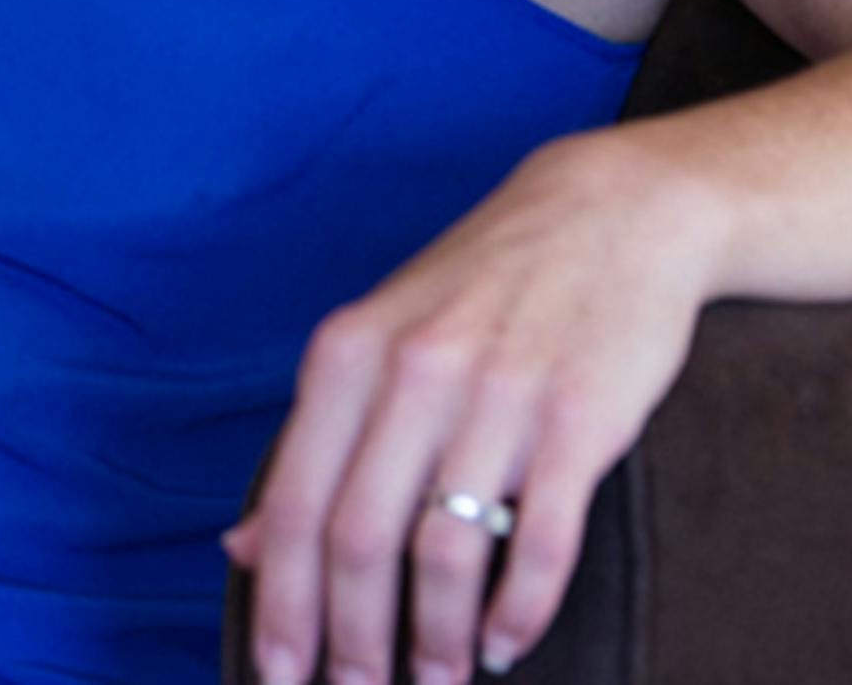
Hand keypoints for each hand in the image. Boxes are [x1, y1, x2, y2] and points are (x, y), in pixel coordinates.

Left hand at [222, 131, 726, 684]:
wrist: (609, 213)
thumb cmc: (480, 287)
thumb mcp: (376, 340)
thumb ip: (314, 442)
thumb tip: (243, 546)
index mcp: (349, 354)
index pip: (298, 504)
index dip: (284, 604)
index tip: (277, 674)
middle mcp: (414, 372)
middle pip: (361, 541)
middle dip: (353, 641)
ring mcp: (499, 396)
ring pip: (445, 553)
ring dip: (436, 641)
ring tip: (436, 683)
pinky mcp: (579, 420)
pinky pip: (541, 542)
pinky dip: (519, 610)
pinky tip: (504, 644)